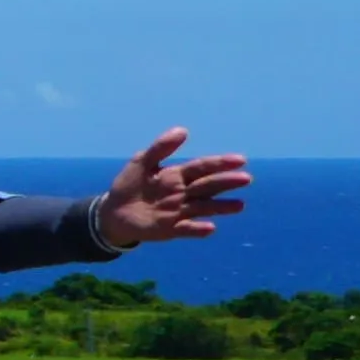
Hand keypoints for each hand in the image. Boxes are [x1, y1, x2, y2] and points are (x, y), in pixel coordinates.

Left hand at [96, 129, 251, 253]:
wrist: (113, 212)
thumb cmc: (129, 185)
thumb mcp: (141, 162)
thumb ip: (160, 148)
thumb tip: (183, 130)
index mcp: (176, 176)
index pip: (202, 168)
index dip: (220, 163)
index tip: (240, 160)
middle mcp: (183, 193)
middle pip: (208, 186)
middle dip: (227, 182)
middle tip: (246, 178)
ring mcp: (179, 212)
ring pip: (204, 208)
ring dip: (222, 207)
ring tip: (239, 205)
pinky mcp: (171, 229)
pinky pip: (187, 229)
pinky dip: (198, 229)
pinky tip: (210, 228)